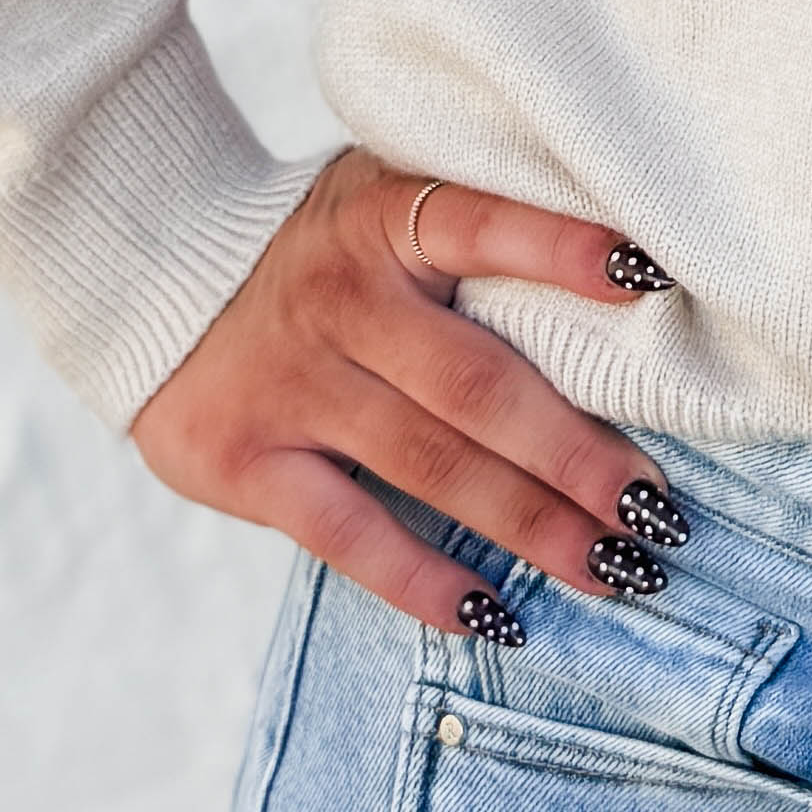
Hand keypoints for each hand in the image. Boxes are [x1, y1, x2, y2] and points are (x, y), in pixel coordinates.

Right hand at [130, 150, 671, 627]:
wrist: (152, 276)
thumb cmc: (317, 246)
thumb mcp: (379, 196)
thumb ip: (471, 220)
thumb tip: (629, 271)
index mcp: (381, 218)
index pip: (481, 223)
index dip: (561, 249)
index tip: (650, 277)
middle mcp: (339, 299)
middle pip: (479, 387)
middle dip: (579, 457)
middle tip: (658, 512)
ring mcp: (291, 384)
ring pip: (431, 467)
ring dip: (532, 527)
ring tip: (616, 570)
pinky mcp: (246, 460)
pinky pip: (351, 534)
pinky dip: (425, 580)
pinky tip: (495, 614)